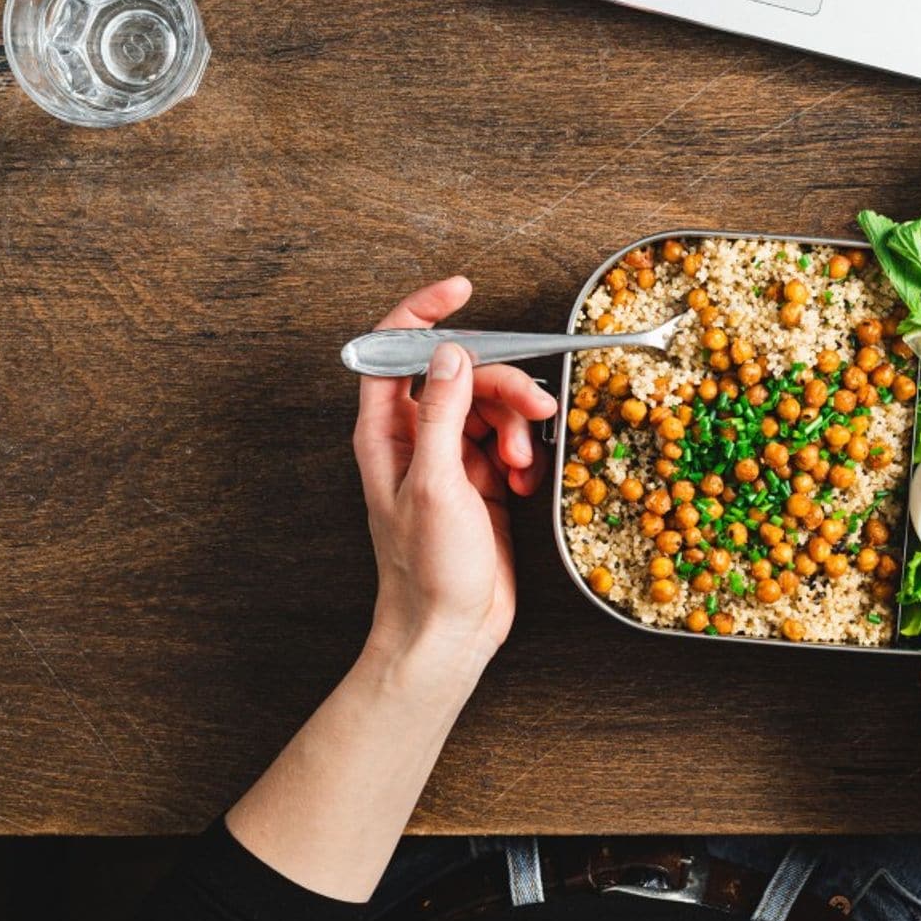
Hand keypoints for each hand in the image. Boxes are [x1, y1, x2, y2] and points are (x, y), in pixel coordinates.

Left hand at [352, 277, 558, 673]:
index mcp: (386, 432)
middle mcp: (414, 439)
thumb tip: (449, 354)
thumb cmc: (428, 571)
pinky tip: (526, 483)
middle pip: (462, 376)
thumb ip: (440, 414)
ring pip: (491, 409)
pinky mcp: (480, 482)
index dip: (424, 312)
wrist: (449, 631)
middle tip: (535, 413)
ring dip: (517, 428)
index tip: (464, 289)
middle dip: (503, 388)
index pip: (395, 349)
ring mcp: (449, 460)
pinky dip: (524, 457)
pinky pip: (508, 443)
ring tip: (523, 464)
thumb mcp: (435, 485)